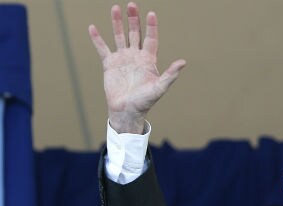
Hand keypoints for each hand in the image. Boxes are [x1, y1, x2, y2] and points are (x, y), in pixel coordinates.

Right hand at [88, 2, 185, 133]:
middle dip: (133, 19)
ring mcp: (122, 59)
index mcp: (148, 60)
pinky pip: (102, 48)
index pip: (151, 39)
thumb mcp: (159, 88)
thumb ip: (170, 74)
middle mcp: (135, 57)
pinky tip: (93, 27)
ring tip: (115, 8)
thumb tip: (183, 62)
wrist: (127, 111)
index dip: (151, 26)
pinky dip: (97, 38)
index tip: (151, 13)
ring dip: (117, 23)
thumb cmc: (145, 102)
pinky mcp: (109, 64)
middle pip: (135, 33)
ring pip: (119, 36)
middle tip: (132, 5)